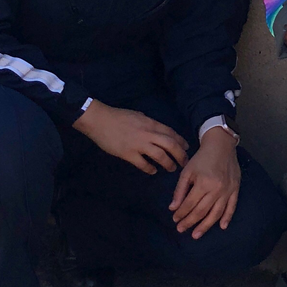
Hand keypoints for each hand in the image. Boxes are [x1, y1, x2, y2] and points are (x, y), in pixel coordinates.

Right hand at [73, 101, 188, 173]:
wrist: (100, 120)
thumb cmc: (117, 116)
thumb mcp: (137, 115)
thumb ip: (147, 122)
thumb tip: (153, 127)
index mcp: (150, 123)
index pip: (171, 133)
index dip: (181, 141)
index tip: (187, 148)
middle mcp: (148, 134)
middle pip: (170, 145)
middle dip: (180, 155)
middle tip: (184, 162)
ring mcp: (139, 144)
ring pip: (160, 156)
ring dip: (168, 163)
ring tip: (171, 169)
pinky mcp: (128, 154)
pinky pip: (143, 164)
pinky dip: (150, 169)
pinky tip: (152, 171)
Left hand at [168, 127, 240, 238]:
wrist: (221, 146)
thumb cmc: (202, 158)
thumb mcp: (187, 171)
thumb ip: (180, 190)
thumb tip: (173, 208)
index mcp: (203, 183)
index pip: (190, 204)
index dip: (181, 213)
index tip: (174, 220)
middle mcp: (216, 189)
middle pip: (202, 211)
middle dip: (190, 222)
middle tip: (181, 230)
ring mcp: (227, 191)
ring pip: (216, 213)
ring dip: (206, 226)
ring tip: (196, 235)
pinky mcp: (235, 190)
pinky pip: (232, 207)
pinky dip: (227, 218)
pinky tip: (222, 227)